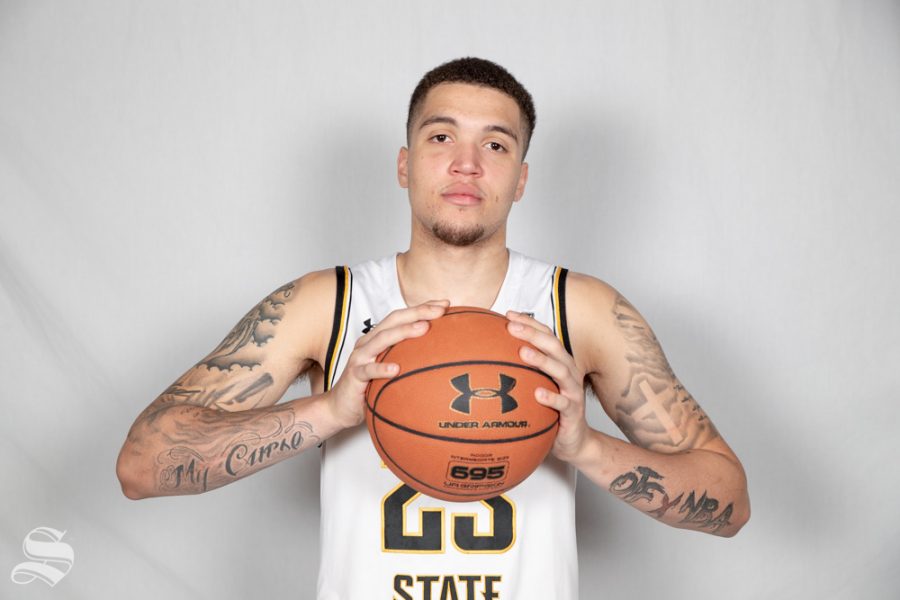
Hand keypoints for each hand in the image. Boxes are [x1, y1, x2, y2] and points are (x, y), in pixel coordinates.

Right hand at [325, 300, 449, 428]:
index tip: (446, 304)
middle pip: (393, 321)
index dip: (422, 308)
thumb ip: (408, 359)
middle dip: (418, 313)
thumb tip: (442, 356)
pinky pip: (368, 371)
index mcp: (378, 338)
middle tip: (440, 310)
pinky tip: (396, 369)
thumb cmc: (369, 387)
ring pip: (382, 339)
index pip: (401, 317)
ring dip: (404, 332)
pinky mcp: (353, 375)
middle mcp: (368, 343)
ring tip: (424, 328)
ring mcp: (360, 358)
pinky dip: (381, 368)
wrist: (339, 407)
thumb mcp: (391, 369)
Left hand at [506, 310, 588, 462]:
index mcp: (558, 363)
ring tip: (523, 352)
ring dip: (542, 360)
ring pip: (560, 370)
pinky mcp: (573, 412)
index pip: (546, 336)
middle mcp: (568, 372)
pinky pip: (563, 403)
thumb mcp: (534, 389)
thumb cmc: (550, 412)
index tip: (508, 314)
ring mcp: (572, 391)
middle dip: (532, 334)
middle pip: (553, 346)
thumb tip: (485, 361)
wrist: (574, 441)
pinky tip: (538, 393)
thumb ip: (519, 374)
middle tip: (511, 327)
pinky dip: (551, 397)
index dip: (529, 323)